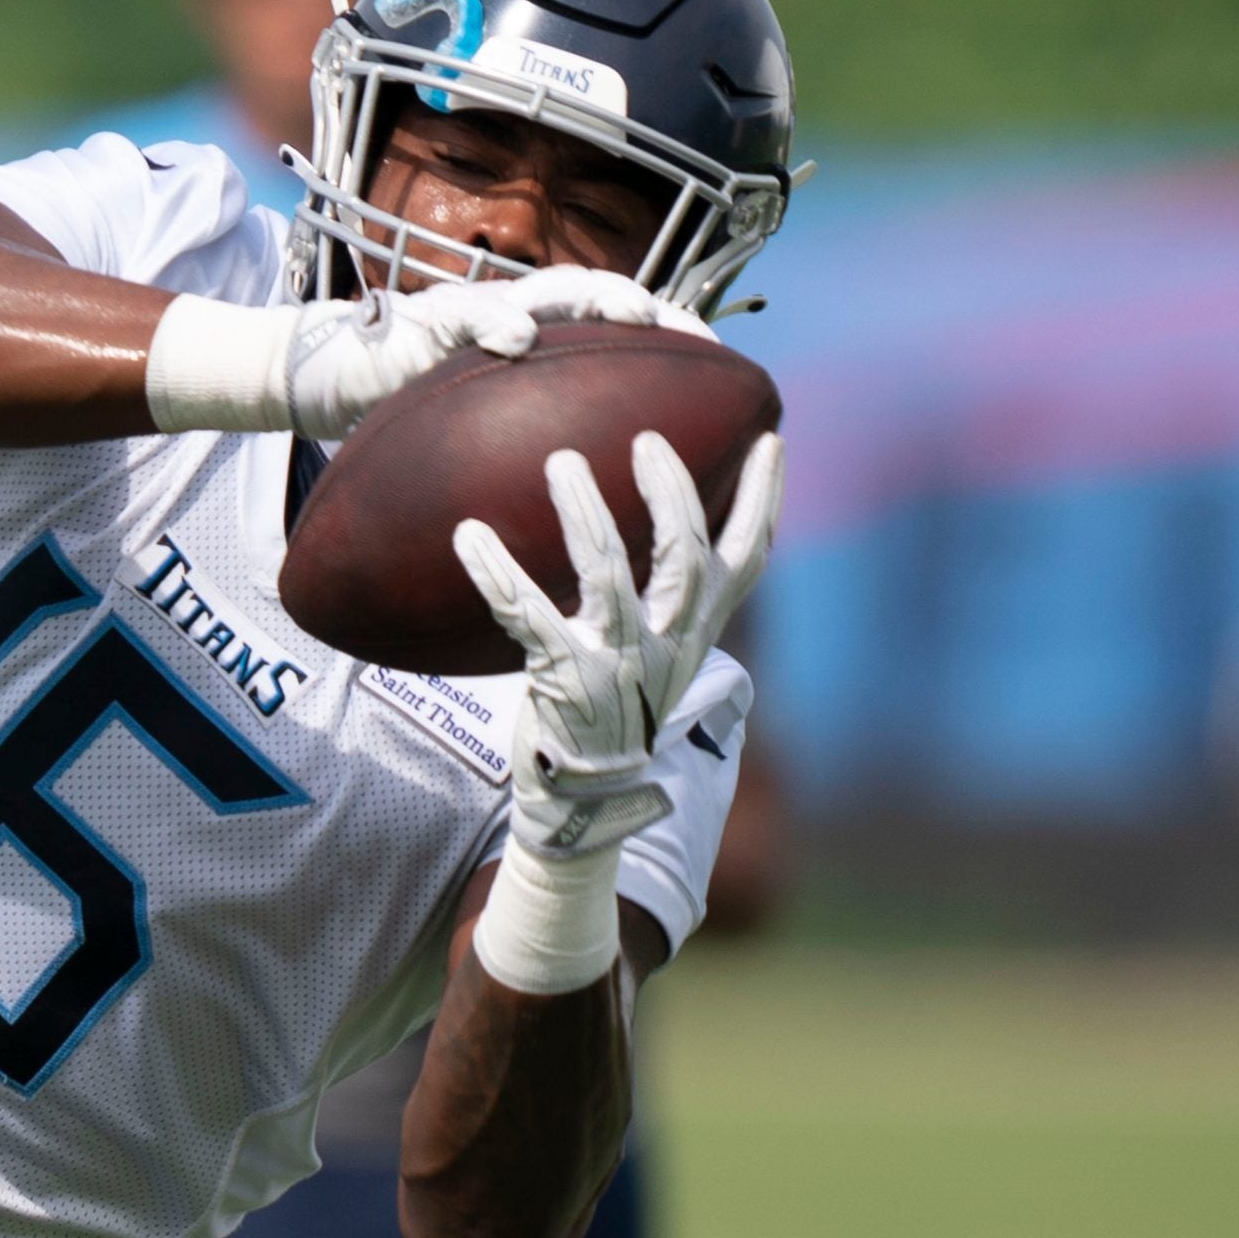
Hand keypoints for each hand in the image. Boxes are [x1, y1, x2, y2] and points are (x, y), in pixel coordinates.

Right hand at [145, 267, 706, 438]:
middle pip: (606, 301)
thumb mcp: (482, 451)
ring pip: (550, 289)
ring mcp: (475, 315)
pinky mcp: (424, 319)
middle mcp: (518, 322)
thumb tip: (596, 533)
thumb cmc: (408, 425)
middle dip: (660, 310)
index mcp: (541, 355)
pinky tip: (514, 339)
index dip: (679, 352)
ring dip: (596, 295)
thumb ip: (531, 465)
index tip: (731, 380)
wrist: (326, 386)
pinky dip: (492, 321)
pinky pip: (464, 313)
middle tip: (702, 335)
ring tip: (637, 310)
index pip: (624, 343)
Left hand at [452, 429, 784, 858]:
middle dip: (671, 493)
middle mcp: (667, 643)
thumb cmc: (618, 705)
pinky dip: (496, 573)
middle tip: (648, 441)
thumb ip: (673, 596)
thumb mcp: (664, 652)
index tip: (769, 439)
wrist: (587, 798)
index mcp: (696, 630)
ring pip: (608, 576)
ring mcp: (616, 663)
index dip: (764, 500)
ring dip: (584, 512)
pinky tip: (469, 534)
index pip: (748, 560)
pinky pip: (527, 616)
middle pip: (685, 557)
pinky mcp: (562, 681)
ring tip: (562, 461)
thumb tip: (668, 521)